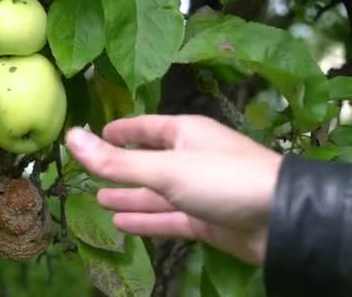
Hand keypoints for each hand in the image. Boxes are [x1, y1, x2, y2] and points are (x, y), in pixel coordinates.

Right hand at [65, 115, 282, 264]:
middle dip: (120, 168)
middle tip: (91, 173)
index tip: (95, 134)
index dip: (119, 131)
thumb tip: (70, 137)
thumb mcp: (165, 168)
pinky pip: (167, 218)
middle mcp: (190, 158)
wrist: (280, 220)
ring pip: (155, 193)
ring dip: (129, 196)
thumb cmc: (221, 179)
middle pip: (147, 162)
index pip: (144, 127)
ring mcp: (198, 191)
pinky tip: (120, 224)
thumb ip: (116, 160)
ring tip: (99, 200)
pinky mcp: (204, 219)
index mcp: (184, 133)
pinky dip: (145, 220)